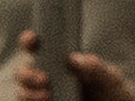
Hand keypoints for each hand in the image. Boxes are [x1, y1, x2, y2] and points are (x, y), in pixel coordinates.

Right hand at [13, 32, 134, 100]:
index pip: (38, 47)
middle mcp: (48, 78)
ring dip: (28, 94)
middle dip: (27, 74)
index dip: (29, 41)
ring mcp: (43, 97)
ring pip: (22, 93)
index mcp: (61, 61)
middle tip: (45, 79)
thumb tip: (74, 59)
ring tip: (47, 96)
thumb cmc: (112, 92)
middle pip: (23, 73)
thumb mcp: (109, 77)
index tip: (33, 39)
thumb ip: (95, 67)